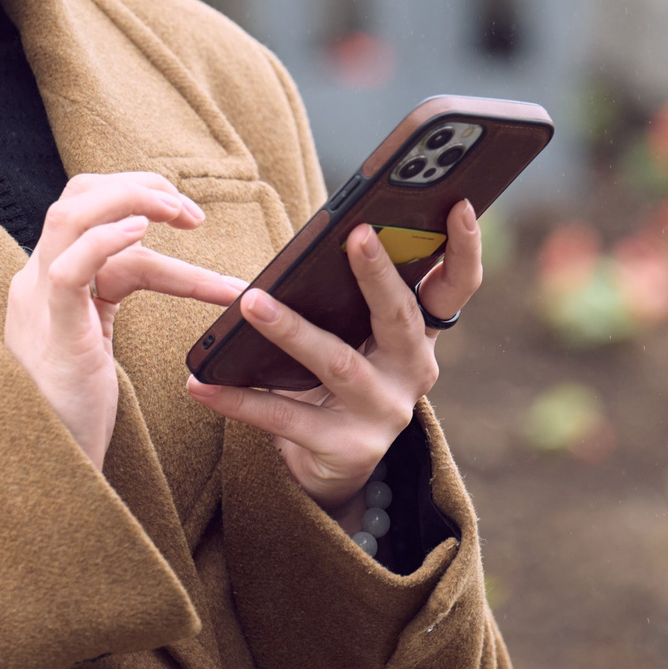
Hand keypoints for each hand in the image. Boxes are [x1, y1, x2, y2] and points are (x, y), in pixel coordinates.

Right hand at [7, 172, 243, 466]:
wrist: (43, 466)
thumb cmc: (70, 411)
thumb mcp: (89, 339)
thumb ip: (102, 300)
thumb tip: (146, 267)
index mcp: (45, 281)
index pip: (80, 212)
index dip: (131, 199)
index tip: (182, 214)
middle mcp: (35, 281)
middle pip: (75, 199)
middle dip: (135, 188)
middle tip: (188, 210)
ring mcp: (39, 302)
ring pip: (70, 217)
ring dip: (132, 201)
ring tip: (180, 213)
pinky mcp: (55, 331)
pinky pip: (70, 268)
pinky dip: (106, 240)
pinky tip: (143, 234)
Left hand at [185, 199, 483, 530]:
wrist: (332, 465)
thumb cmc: (337, 380)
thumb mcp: (355, 336)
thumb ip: (349, 295)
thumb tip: (316, 240)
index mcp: (420, 334)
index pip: (456, 286)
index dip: (464, 247)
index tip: (459, 202)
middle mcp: (414, 372)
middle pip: (399, 316)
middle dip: (378, 273)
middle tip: (356, 234)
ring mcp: (384, 412)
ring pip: (337, 362)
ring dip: (290, 329)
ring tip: (251, 302)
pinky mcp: (348, 448)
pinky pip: (286, 418)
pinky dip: (240, 399)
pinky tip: (203, 383)